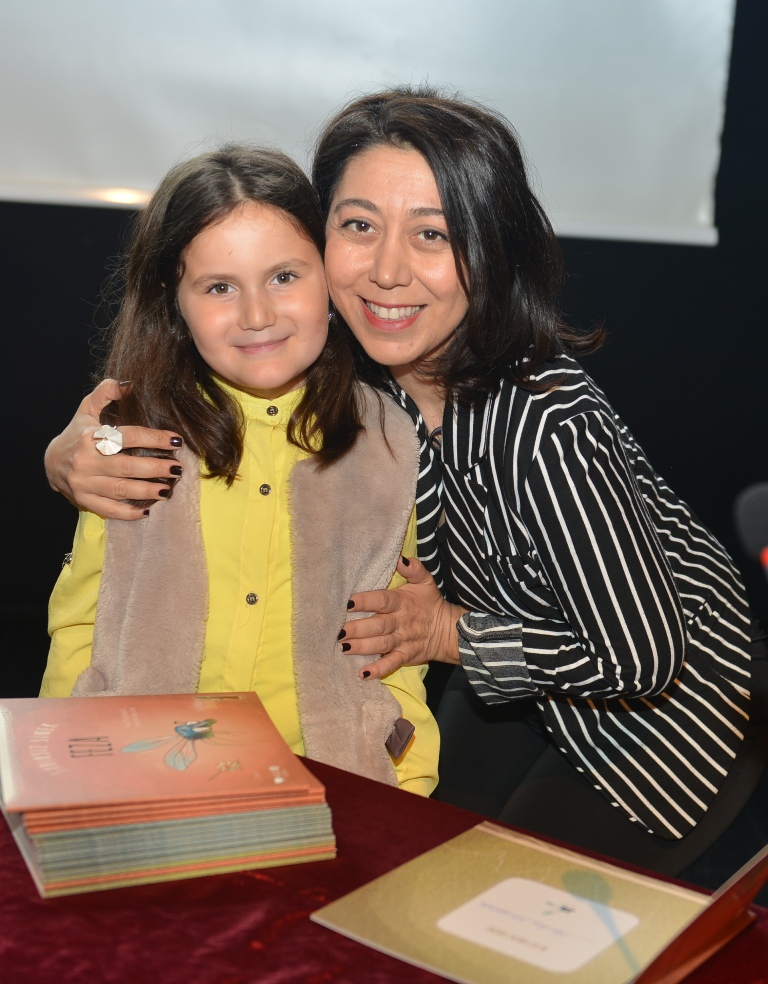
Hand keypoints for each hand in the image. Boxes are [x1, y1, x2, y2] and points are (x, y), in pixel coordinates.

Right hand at [44, 379, 183, 519]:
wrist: (51, 462)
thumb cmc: (77, 434)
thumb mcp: (87, 409)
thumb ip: (106, 393)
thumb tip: (130, 383)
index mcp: (90, 437)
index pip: (128, 437)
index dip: (154, 439)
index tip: (176, 441)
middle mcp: (86, 461)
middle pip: (127, 467)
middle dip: (155, 468)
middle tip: (177, 469)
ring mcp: (84, 483)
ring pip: (121, 490)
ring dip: (147, 491)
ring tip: (168, 490)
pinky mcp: (84, 501)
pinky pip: (109, 510)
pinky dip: (128, 513)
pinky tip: (147, 511)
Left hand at [340, 556, 467, 679]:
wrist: (448, 630)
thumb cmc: (429, 603)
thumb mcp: (426, 581)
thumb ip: (413, 568)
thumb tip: (400, 558)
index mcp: (402, 602)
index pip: (383, 600)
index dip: (366, 601)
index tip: (348, 603)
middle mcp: (401, 622)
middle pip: (378, 625)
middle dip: (357, 628)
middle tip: (338, 631)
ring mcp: (403, 641)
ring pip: (381, 644)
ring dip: (362, 647)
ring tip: (343, 648)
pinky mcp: (406, 656)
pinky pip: (391, 663)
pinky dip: (378, 670)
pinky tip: (363, 674)